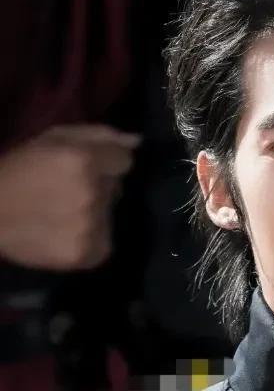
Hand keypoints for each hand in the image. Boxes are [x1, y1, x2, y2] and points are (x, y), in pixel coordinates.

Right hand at [0, 123, 140, 270]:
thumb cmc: (18, 169)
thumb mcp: (53, 138)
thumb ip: (99, 136)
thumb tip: (137, 142)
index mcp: (82, 161)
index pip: (125, 160)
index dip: (106, 162)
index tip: (86, 166)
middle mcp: (91, 195)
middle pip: (116, 188)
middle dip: (98, 186)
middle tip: (65, 190)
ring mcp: (90, 228)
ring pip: (110, 215)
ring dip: (94, 213)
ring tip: (61, 213)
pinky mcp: (87, 255)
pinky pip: (105, 243)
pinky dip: (90, 238)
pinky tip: (64, 232)